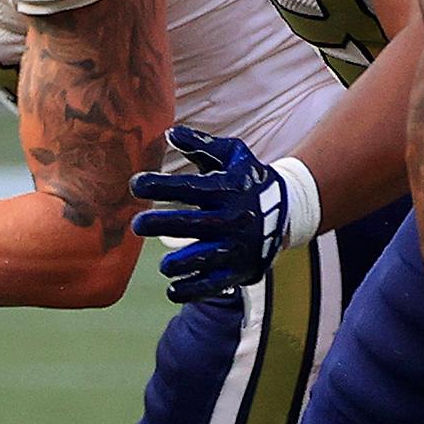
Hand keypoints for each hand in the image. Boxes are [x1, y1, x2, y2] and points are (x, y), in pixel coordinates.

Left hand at [131, 124, 294, 302]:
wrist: (288, 210)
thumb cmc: (247, 180)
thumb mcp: (232, 155)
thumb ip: (201, 145)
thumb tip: (170, 133)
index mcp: (227, 189)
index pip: (189, 188)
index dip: (160, 185)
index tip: (135, 184)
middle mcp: (233, 219)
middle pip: (193, 224)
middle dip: (162, 224)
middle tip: (137, 224)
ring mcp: (238, 246)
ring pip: (204, 259)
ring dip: (180, 264)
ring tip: (165, 265)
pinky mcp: (241, 269)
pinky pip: (215, 284)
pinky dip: (192, 290)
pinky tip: (173, 289)